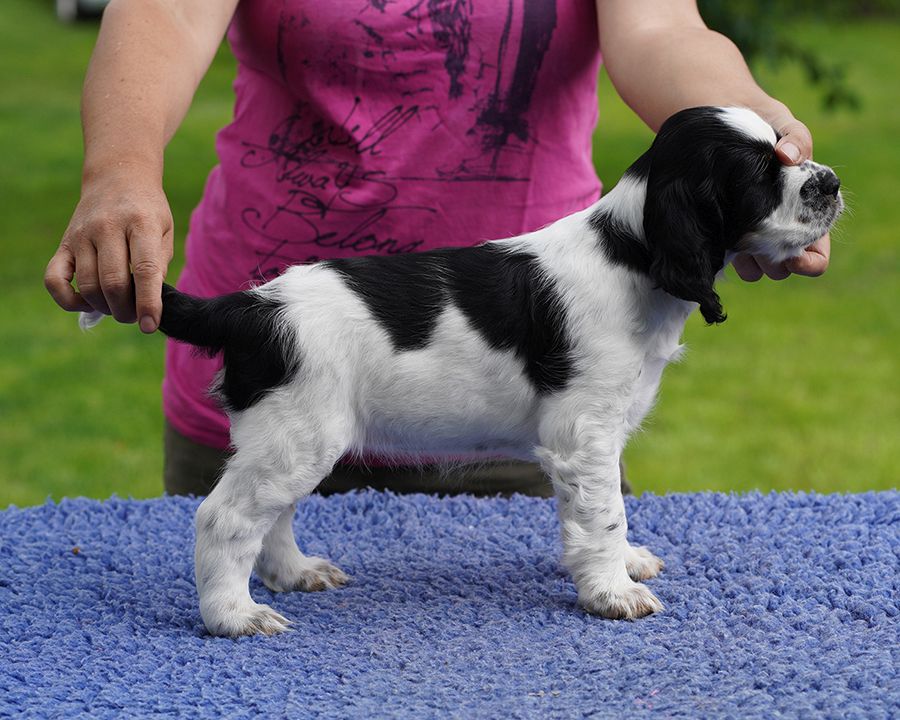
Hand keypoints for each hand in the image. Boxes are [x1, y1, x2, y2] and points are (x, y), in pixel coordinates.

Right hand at [45, 171, 173, 332]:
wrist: (116, 178)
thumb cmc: (147, 211)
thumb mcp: (165, 230)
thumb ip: (159, 264)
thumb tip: (148, 301)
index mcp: (141, 223)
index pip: (144, 270)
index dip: (148, 303)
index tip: (150, 326)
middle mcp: (107, 227)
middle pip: (114, 283)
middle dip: (126, 311)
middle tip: (135, 316)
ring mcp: (82, 235)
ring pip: (88, 286)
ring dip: (105, 307)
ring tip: (118, 307)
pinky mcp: (64, 244)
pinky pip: (54, 280)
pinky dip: (68, 300)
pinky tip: (87, 303)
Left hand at [732, 107, 830, 281]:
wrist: (722, 122)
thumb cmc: (762, 123)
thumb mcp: (783, 123)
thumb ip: (796, 138)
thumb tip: (788, 156)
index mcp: (805, 213)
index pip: (816, 255)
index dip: (809, 263)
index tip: (794, 258)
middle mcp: (779, 230)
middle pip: (785, 269)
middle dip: (776, 263)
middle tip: (761, 246)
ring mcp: (751, 235)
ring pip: (758, 270)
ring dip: (751, 263)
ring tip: (740, 242)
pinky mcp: (725, 234)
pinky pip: (729, 261)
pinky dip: (728, 257)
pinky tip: (721, 240)